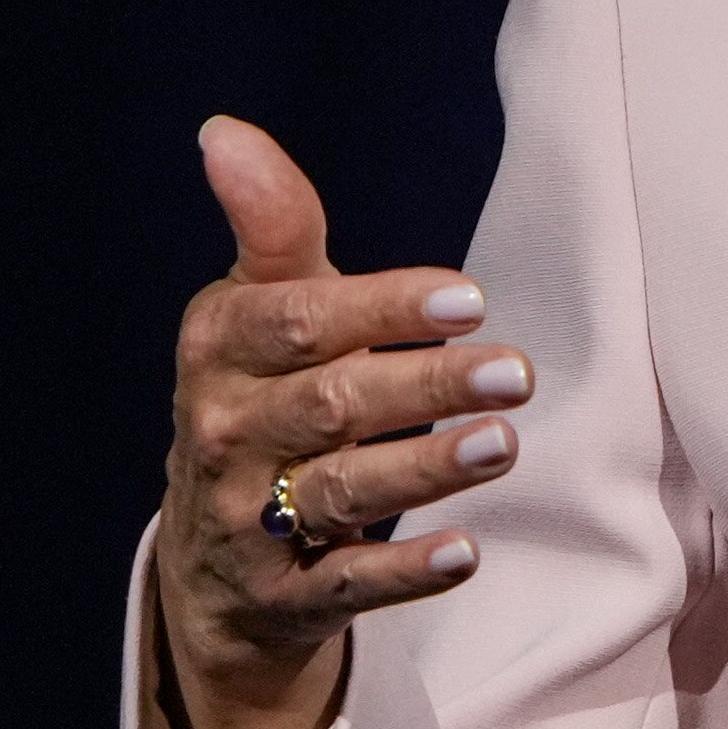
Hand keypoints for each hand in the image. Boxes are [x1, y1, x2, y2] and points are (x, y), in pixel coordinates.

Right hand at [151, 116, 532, 728]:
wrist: (213, 559)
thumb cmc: (264, 398)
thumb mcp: (259, 311)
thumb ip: (271, 227)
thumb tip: (225, 131)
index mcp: (217, 350)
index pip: (295, 321)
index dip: (378, 307)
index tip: (465, 297)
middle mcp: (223, 435)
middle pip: (329, 405)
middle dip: (422, 387)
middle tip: (513, 371)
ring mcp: (250, 522)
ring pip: (343, 491)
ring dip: (426, 469)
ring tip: (504, 443)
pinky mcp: (286, 597)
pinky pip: (348, 585)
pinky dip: (404, 571)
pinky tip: (465, 553)